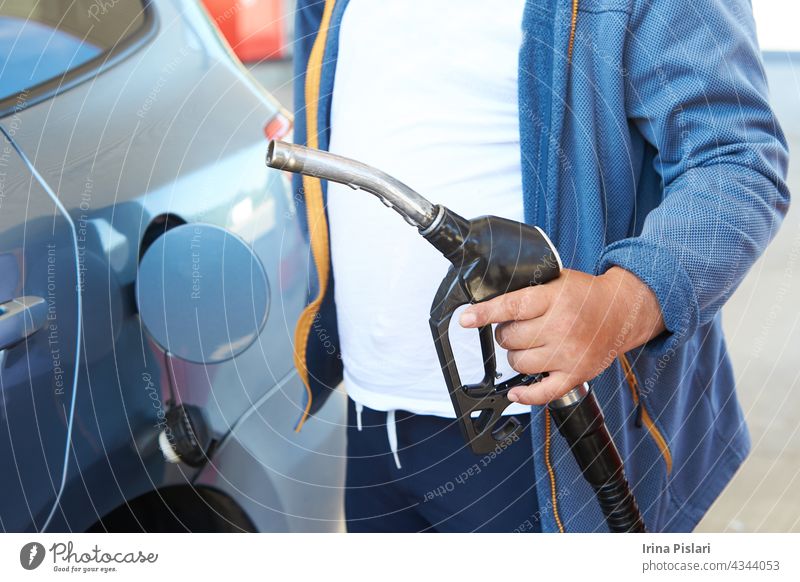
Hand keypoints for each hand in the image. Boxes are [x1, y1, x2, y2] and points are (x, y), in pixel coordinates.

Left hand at [458, 267, 665, 404]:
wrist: (623, 311)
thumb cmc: (585, 295)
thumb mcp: (557, 280)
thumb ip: (528, 291)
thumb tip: (489, 303)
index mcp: (555, 299)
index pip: (511, 307)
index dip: (485, 313)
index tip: (466, 318)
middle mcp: (561, 327)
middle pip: (510, 337)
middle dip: (506, 333)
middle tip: (519, 327)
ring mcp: (568, 354)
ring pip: (518, 363)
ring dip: (516, 355)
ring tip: (530, 345)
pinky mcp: (575, 375)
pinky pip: (542, 393)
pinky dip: (525, 395)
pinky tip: (515, 391)